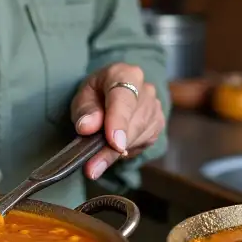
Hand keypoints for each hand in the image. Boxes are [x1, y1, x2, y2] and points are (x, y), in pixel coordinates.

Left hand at [71, 63, 164, 180]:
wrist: (113, 91)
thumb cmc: (97, 93)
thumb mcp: (83, 96)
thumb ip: (85, 110)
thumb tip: (87, 127)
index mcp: (124, 73)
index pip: (124, 98)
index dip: (119, 122)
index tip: (114, 143)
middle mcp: (145, 88)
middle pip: (133, 122)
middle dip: (112, 149)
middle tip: (93, 168)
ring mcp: (155, 106)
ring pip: (139, 136)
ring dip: (117, 153)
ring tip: (96, 161)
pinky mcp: (158, 123)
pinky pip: (143, 144)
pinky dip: (126, 150)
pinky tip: (115, 145)